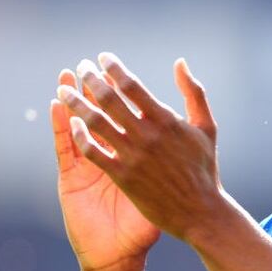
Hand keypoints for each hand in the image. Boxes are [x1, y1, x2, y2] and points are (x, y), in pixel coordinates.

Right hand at [51, 66, 160, 270]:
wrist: (123, 255)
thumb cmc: (151, 221)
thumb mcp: (169, 185)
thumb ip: (176, 159)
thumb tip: (185, 131)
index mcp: (132, 154)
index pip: (123, 116)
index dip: (118, 93)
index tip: (115, 68)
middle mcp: (109, 156)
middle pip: (98, 116)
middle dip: (92, 91)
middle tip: (86, 65)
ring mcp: (88, 166)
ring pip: (78, 127)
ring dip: (72, 102)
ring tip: (65, 78)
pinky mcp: (72, 179)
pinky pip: (66, 149)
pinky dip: (62, 128)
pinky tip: (57, 107)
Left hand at [55, 52, 221, 245]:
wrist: (201, 212)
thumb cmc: (205, 169)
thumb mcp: (206, 127)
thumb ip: (194, 92)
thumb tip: (180, 63)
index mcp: (167, 121)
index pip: (132, 86)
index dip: (114, 68)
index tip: (102, 58)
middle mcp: (148, 135)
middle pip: (110, 99)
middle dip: (91, 79)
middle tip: (81, 67)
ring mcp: (134, 156)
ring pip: (96, 122)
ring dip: (77, 103)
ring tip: (64, 90)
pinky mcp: (123, 177)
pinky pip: (93, 152)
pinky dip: (80, 135)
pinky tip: (71, 124)